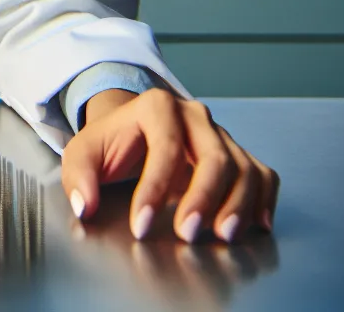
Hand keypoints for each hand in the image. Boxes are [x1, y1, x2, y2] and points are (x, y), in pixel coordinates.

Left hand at [61, 88, 278, 244]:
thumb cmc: (110, 142)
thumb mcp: (82, 152)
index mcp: (156, 106)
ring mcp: (220, 134)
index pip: (164, 148)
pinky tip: (256, 224)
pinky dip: (264, 199)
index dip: (154, 190)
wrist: (132, 128)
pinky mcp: (236, 153)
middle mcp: (195, 116)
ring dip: (239, 203)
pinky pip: (262, 173)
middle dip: (204, 198)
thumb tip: (85, 205)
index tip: (141, 226)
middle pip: (214, 156)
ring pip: (243, 166)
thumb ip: (79, 177)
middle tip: (188, 233)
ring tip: (224, 235)